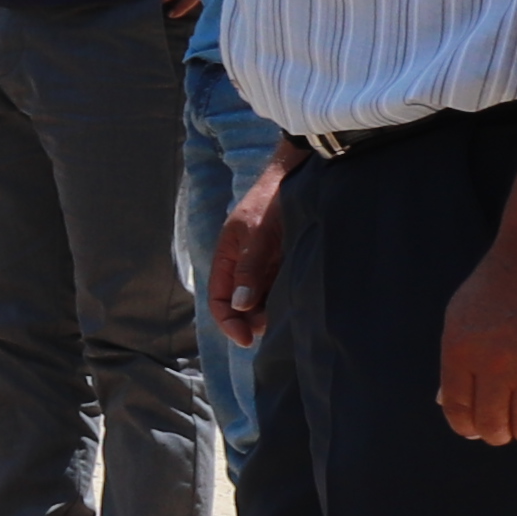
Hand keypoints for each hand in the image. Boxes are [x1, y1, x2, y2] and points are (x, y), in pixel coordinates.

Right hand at [205, 145, 291, 350]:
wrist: (297, 175)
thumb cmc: (272, 199)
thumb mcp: (258, 233)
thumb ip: (249, 268)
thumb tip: (242, 305)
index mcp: (226, 256)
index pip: (218, 299)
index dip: (229, 322)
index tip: (247, 339)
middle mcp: (242, 265)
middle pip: (239, 304)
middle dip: (252, 320)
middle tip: (274, 326)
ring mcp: (263, 265)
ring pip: (260, 300)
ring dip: (269, 312)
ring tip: (287, 316)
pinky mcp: (282, 262)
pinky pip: (278, 289)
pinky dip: (283, 300)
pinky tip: (296, 303)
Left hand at [438, 246, 516, 444]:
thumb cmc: (495, 287)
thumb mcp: (458, 318)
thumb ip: (454, 362)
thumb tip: (446, 402)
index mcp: (460, 352)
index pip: (457, 409)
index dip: (466, 427)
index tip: (474, 430)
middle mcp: (494, 365)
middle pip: (492, 425)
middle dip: (496, 435)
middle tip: (503, 430)